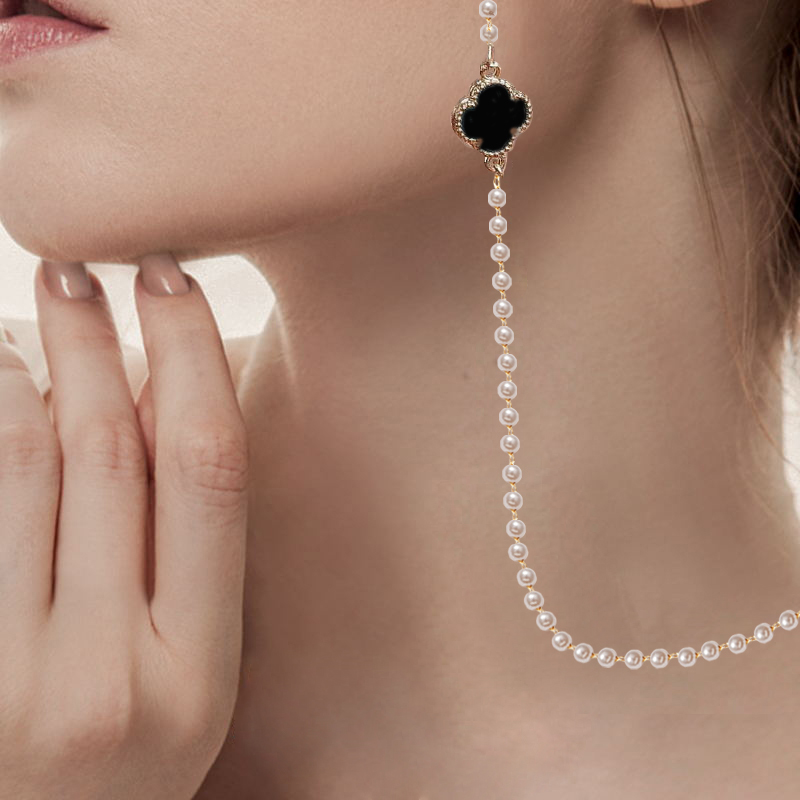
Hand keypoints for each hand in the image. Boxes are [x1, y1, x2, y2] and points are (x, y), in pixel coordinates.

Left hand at [0, 255, 248, 799]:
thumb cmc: (121, 766)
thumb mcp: (188, 676)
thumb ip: (189, 548)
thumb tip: (167, 396)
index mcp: (195, 671)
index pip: (207, 470)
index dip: (192, 357)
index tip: (172, 282)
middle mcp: (103, 677)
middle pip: (108, 456)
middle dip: (95, 343)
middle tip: (81, 270)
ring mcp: (8, 684)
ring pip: (20, 472)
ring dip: (23, 376)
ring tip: (26, 327)